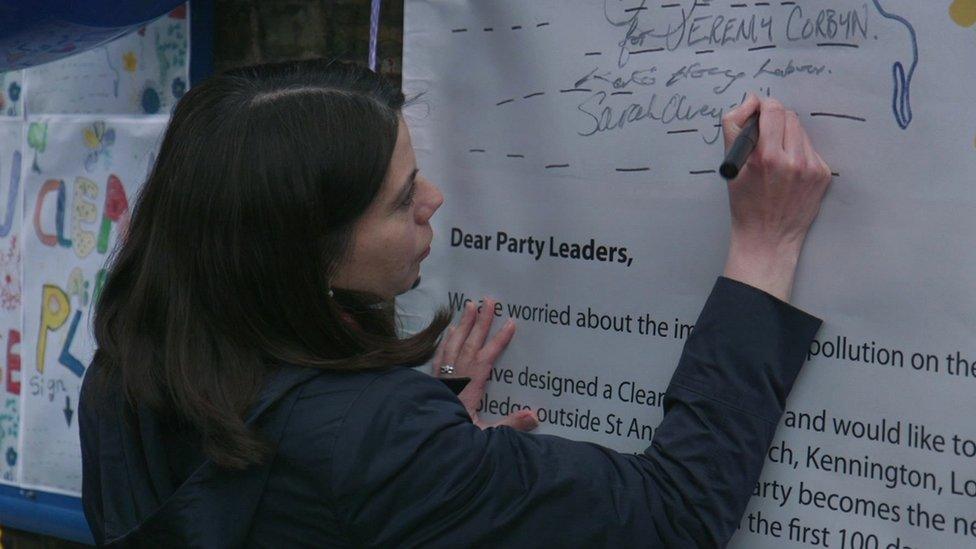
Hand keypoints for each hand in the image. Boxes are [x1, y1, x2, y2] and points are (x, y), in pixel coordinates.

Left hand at [432, 299, 538, 430]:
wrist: (427, 446)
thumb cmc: (455, 442)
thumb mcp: (484, 437)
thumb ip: (510, 425)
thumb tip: (535, 415)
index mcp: (469, 389)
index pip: (486, 358)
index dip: (498, 340)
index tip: (510, 323)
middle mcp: (455, 379)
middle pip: (469, 344)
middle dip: (480, 322)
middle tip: (488, 301)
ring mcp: (442, 378)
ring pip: (453, 345)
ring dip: (462, 324)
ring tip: (469, 305)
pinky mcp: (433, 382)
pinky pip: (439, 355)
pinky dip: (445, 340)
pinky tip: (449, 330)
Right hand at [721, 94, 832, 301]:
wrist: (768, 239)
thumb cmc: (745, 205)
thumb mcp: (731, 168)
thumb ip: (734, 128)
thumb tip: (750, 101)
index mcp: (767, 158)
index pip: (773, 110)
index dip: (763, 107)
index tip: (757, 113)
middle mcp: (792, 161)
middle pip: (789, 117)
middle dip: (775, 121)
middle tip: (765, 137)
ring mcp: (812, 168)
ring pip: (801, 131)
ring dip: (787, 136)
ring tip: (776, 157)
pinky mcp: (823, 175)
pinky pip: (811, 149)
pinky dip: (799, 152)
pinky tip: (789, 171)